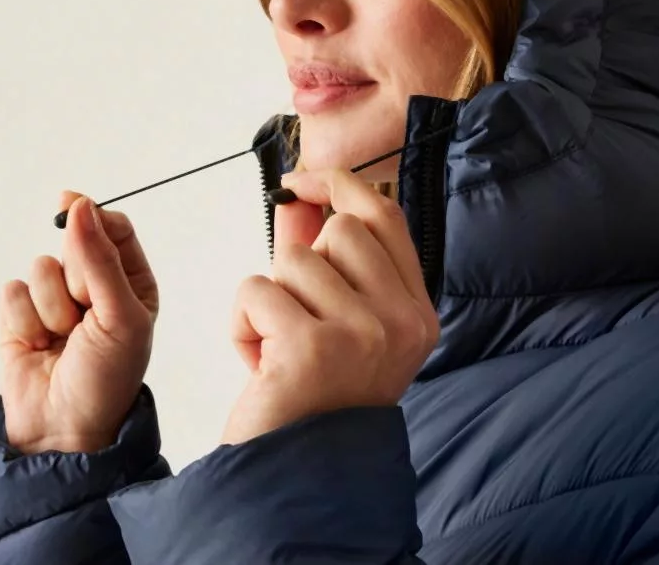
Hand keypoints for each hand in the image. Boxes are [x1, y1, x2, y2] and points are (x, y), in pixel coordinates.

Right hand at [0, 191, 158, 454]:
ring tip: (64, 338)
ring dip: (51, 306)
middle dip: (76, 276)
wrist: (63, 429)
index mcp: (131, 280)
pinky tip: (39, 345)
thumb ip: (101, 260)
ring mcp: (56, 298)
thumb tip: (81, 207)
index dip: (94, 216)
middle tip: (85, 312)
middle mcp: (95, 284)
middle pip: (74, 242)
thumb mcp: (120, 316)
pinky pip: (13, 291)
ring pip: (41, 267)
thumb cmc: (107, 377)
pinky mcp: (21, 315)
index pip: (114, 228)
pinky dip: (24, 319)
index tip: (74, 206)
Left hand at [221, 170, 438, 444]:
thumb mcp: (337, 324)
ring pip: (291, 259)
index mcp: (416, 312)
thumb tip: (297, 198)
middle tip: (299, 320)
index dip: (341, 186)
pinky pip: (256, 290)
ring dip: (270, 300)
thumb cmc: (315, 397)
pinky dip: (242, 324)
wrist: (299, 478)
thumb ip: (322, 257)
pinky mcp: (314, 348)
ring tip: (279, 349)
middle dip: (300, 266)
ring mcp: (363, 333)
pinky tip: (260, 365)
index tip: (302, 181)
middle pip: (338, 230)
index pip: (386, 217)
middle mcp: (401, 320)